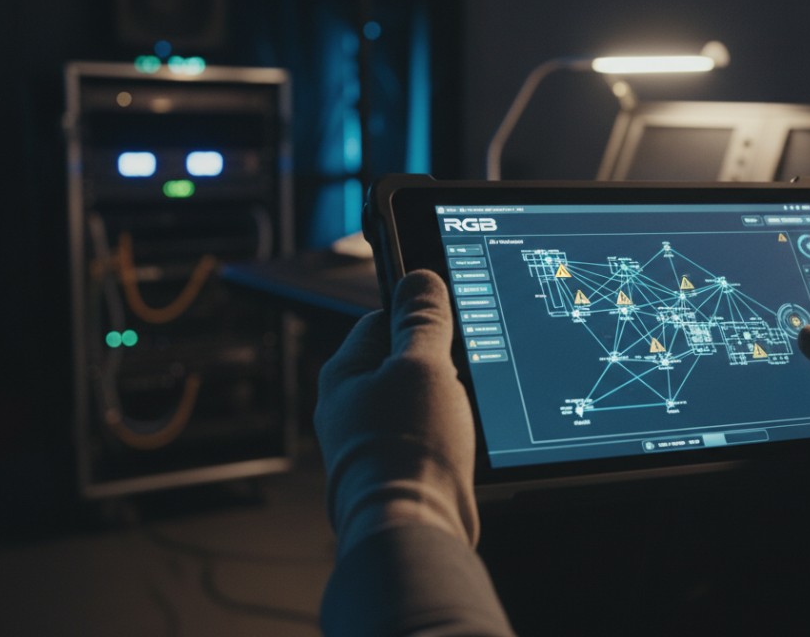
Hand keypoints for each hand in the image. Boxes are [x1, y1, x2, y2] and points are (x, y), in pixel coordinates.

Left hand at [316, 269, 478, 553]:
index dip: (419, 316)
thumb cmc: (407, 451)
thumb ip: (422, 321)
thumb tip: (420, 279)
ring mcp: (372, 444)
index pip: (381, 320)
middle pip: (403, 363)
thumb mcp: (422, 367)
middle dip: (440, 365)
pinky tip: (464, 445)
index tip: (450, 317)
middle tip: (465, 370)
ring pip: (419, 403)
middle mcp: (351, 409)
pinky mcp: (396, 473)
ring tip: (464, 414)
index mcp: (345, 375)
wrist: (411, 531)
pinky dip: (448, 436)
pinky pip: (427, 438)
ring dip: (448, 404)